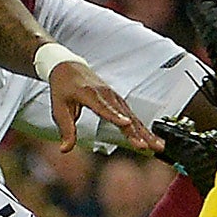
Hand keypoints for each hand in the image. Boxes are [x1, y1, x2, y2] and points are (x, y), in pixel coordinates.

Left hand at [46, 59, 161, 154]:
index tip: (127, 124)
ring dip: (146, 132)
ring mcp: (114, 97)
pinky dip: (143, 128)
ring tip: (158, 146)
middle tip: (149, 146)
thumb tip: (65, 149)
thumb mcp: (58, 108)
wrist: (68, 67)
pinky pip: (132, 115)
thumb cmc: (62, 87)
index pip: (104, 107)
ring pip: (133, 117)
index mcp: (89, 94)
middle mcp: (106, 94)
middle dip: (138, 132)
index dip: (116, 116)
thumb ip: (65, 129)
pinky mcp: (118, 101)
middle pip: (125, 115)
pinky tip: (152, 138)